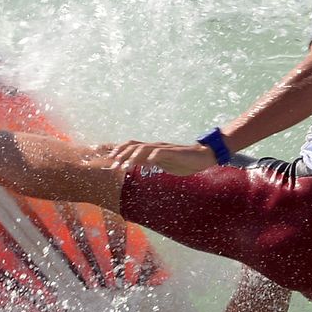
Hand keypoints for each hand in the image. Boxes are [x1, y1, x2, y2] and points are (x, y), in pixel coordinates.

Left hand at [95, 140, 218, 176]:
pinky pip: (162, 152)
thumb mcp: (162, 163)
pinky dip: (154, 156)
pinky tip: (149, 162)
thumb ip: (149, 163)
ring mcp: (164, 148)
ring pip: (145, 148)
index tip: (109, 160)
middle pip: (134, 146)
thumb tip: (136, 165)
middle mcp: (156, 146)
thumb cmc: (182, 161)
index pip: (131, 146)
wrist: (202, 156)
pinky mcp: (174, 152)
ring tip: (126, 165)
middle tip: (113, 165)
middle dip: (121, 155)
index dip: (119, 151)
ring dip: (134, 156)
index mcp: (152, 149)